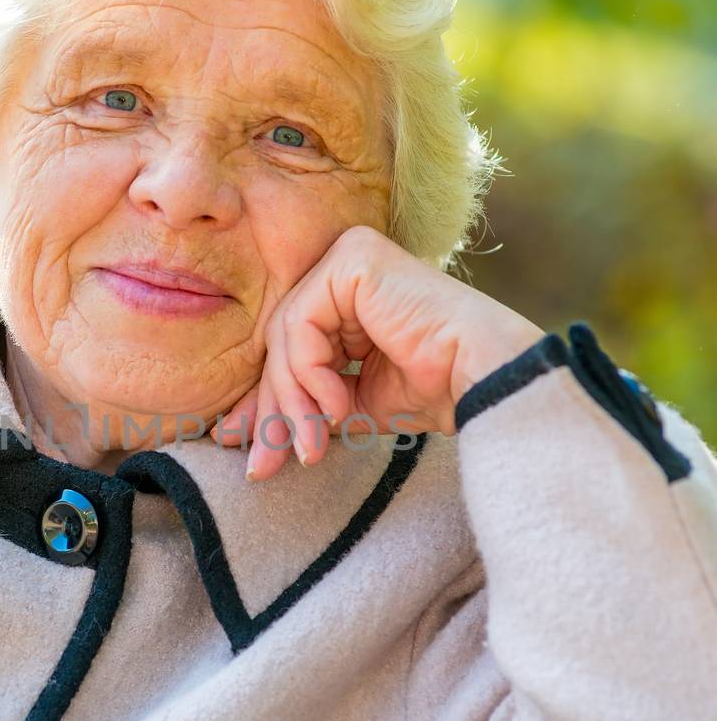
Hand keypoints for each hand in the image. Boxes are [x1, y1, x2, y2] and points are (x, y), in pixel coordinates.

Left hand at [211, 225, 545, 480]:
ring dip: (294, 402)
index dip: (268, 403)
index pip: (289, 347)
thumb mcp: (348, 403)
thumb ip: (300, 405)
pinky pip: (302, 323)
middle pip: (282, 341)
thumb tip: (236, 434)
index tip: (253, 454)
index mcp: (347, 294)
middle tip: (265, 463)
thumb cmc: (433, 393)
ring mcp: (349, 256)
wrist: (485, 381)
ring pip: (285, 336)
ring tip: (313, 446)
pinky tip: (340, 407)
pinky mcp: (353, 259)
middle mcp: (345, 267)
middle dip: (273, 409)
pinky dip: (310, 374)